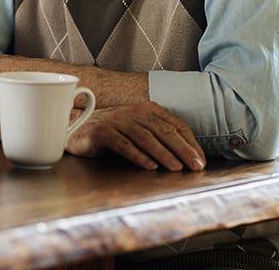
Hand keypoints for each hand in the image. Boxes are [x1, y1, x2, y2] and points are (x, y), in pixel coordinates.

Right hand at [65, 102, 206, 171]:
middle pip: (164, 131)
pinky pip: (123, 144)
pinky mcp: (102, 132)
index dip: (191, 143)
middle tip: (196, 166)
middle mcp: (134, 112)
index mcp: (148, 110)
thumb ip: (160, 139)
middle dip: (183, 150)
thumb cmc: (113, 133)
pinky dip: (138, 155)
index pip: (176, 125)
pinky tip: (149, 166)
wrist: (76, 129)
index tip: (201, 161)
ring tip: (176, 168)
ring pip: (145, 137)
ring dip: (163, 153)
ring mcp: (117, 121)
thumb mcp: (139, 132)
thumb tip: (189, 157)